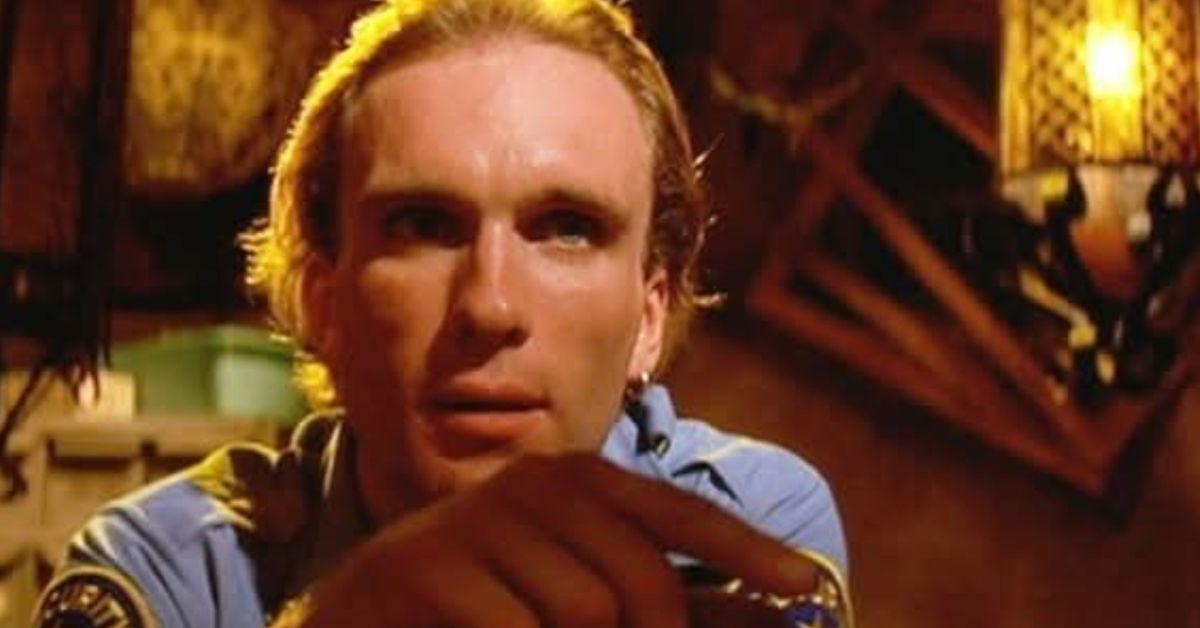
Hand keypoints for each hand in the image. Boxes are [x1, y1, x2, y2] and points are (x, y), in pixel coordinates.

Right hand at [302, 453, 817, 627]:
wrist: (367, 610)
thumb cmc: (487, 600)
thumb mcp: (573, 590)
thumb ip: (655, 595)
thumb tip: (760, 614)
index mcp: (576, 480)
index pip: (678, 512)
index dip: (745, 550)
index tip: (806, 587)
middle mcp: (534, 485)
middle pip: (643, 582)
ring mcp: (478, 520)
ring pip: (587, 612)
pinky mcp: (430, 568)